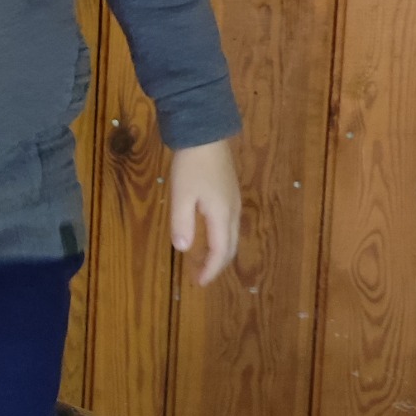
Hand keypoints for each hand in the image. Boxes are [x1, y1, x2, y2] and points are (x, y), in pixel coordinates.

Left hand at [169, 138, 240, 285]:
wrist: (206, 131)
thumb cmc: (191, 164)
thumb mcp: (181, 194)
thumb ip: (182, 223)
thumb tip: (184, 249)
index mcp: (222, 215)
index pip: (220, 252)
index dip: (210, 270)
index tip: (199, 283)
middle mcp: (233, 211)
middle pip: (229, 246)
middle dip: (216, 264)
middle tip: (200, 276)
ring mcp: (234, 200)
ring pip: (230, 235)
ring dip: (219, 251)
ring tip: (202, 260)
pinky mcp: (229, 191)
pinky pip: (228, 223)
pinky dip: (220, 237)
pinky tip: (207, 233)